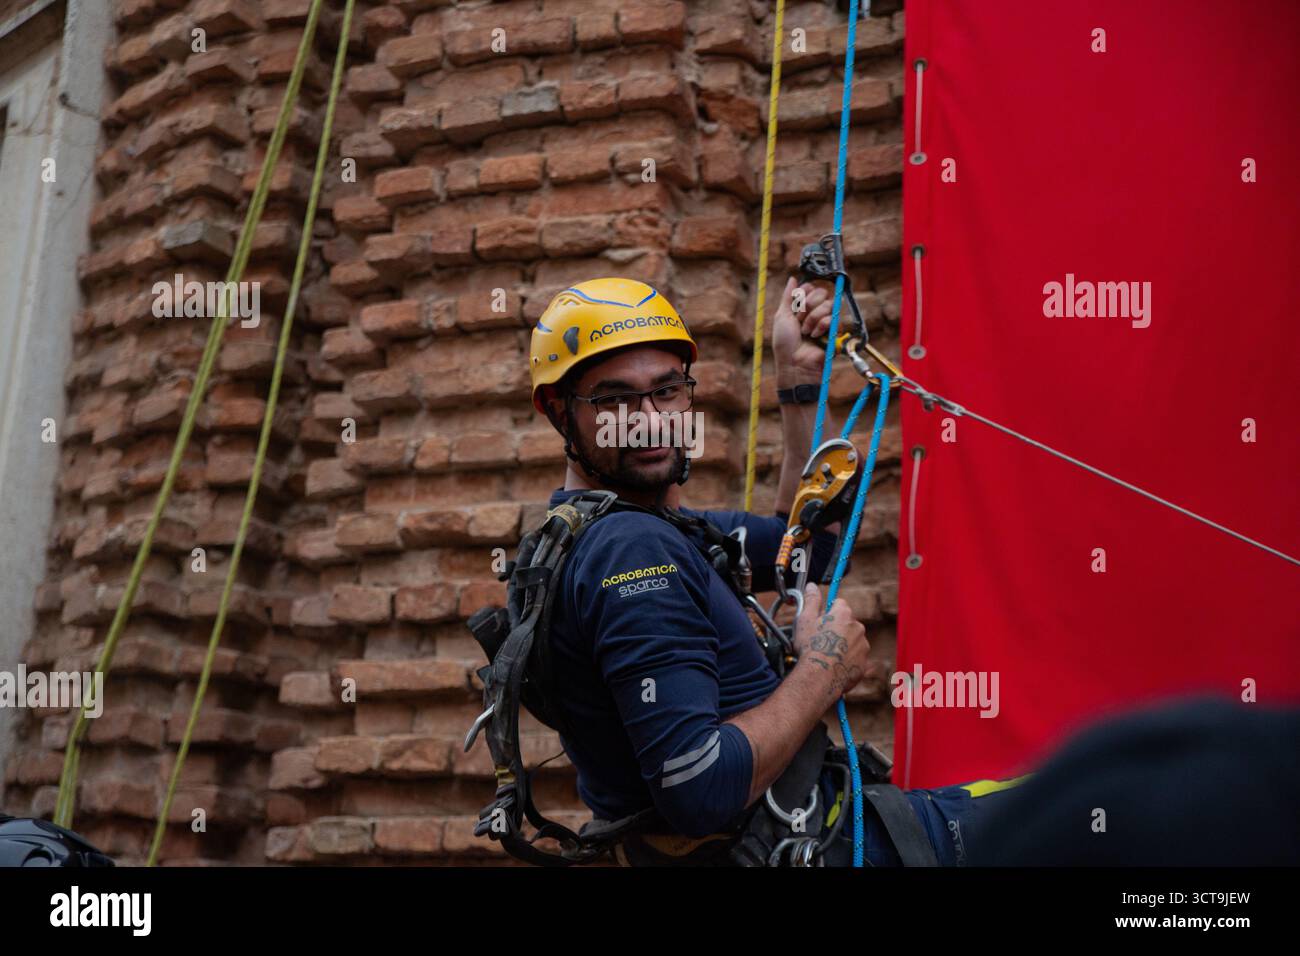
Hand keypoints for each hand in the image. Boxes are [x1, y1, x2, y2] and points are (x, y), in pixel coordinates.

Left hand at [771, 275, 837, 384]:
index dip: (803, 293)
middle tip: (799, 320)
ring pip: (827, 304)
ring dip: (812, 318)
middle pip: (821, 292)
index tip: (795, 306)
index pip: (810, 287)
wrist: (794, 363)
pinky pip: (833, 318)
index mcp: (802, 307)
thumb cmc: (785, 343)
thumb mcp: (781, 316)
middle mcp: (815, 311)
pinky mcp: (835, 330)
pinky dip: (821, 326)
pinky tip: (815, 336)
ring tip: (806, 332)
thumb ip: (788, 296)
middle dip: (807, 306)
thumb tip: (792, 278)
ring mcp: (826, 320)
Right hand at [792, 583, 868, 697]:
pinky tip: (833, 667)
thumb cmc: (811, 647)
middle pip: (847, 623)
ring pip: (852, 641)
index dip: (828, 612)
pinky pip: (855, 659)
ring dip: (843, 646)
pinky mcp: (863, 664)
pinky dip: (847, 662)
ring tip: (827, 656)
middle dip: (837, 630)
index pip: (839, 604)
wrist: (819, 676)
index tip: (819, 622)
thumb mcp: (805, 620)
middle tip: (821, 641)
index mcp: (844, 614)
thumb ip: (811, 601)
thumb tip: (812, 586)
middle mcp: (858, 627)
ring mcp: (863, 646)